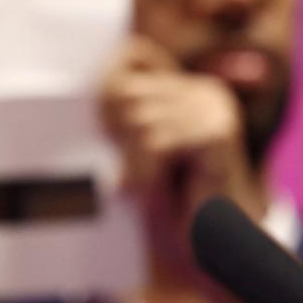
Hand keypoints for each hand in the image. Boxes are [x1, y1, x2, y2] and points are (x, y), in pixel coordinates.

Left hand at [101, 36, 267, 261]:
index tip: (104, 128)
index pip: (133, 53)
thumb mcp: (134, 149)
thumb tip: (86, 85)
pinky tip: (146, 190)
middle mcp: (203, 90)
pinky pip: (155, 142)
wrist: (209, 248)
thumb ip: (119, 114)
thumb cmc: (166, 202)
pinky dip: (141, 171)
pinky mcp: (216, 134)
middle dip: (115, 133)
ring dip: (129, 159)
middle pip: (127, 91)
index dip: (107, 86)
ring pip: (137, 119)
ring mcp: (214, 109)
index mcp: (185, 87)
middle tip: (128, 168)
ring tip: (141, 184)